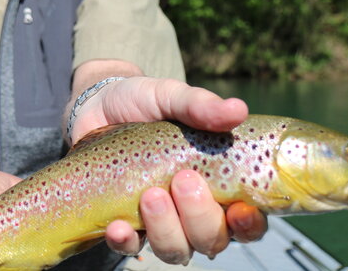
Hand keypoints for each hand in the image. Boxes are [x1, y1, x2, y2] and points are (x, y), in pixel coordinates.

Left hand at [68, 67, 267, 261]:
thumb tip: (237, 110)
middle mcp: (193, 210)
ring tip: (151, 196)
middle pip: (212, 239)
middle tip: (183, 181)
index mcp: (219, 183)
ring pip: (175, 250)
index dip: (249, 223)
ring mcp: (159, 221)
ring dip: (166, 230)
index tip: (239, 210)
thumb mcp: (171, 96)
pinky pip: (129, 248)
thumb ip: (201, 105)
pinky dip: (126, 241)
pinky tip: (118, 226)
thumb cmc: (144, 102)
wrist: (98, 105)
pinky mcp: (125, 224)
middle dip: (201, 218)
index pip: (248, 219)